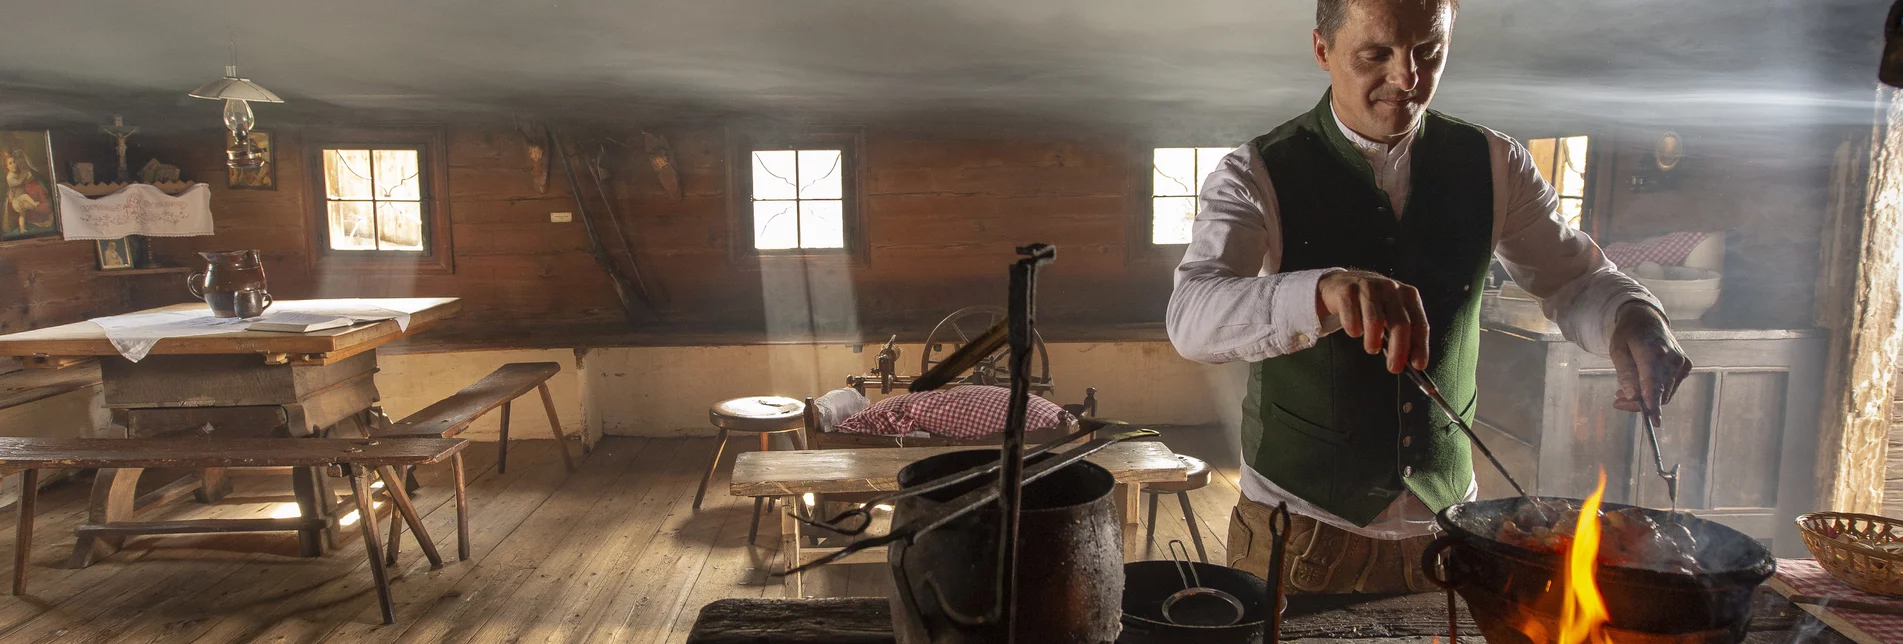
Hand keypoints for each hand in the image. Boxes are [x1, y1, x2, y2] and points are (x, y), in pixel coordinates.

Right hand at [1315, 270, 1428, 373]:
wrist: (1342, 284)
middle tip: (1394, 368)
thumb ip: (1400, 335)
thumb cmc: (1371, 305)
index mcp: (1408, 295)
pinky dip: (1353, 331)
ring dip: (1374, 342)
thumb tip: (1407, 362)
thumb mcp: (1390, 315)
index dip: (1420, 346)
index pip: (1420, 323)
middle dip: (1399, 350)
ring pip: (1375, 321)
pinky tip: (1354, 331)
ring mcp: (1369, 287)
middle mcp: (1391, 288)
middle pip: (1400, 324)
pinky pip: (1352, 318)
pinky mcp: (1348, 290)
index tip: (1418, 365)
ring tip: (1372, 349)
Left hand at [1609, 302, 1693, 423]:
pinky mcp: (1685, 367)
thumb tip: (1632, 395)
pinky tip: (1640, 384)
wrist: (1647, 319)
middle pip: (1658, 394)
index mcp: (1653, 352)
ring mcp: (1682, 363)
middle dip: (1638, 403)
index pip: (1654, 383)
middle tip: (1616, 402)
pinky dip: (1655, 391)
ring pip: (1665, 394)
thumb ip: (1625, 373)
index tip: (1653, 422)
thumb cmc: (1628, 335)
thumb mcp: (1617, 351)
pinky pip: (1670, 388)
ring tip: (1623, 392)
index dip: (1653, 403)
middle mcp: (1673, 359)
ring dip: (1645, 399)